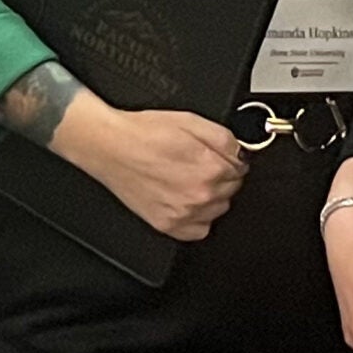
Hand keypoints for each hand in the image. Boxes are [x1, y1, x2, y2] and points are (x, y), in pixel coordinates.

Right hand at [52, 97, 248, 240]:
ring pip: (218, 209)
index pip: (241, 168)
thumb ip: (225, 139)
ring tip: (190, 179)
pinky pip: (199, 231)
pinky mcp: (167, 225)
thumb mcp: (192, 121)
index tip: (220, 156)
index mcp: (210, 168)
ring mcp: (183, 214)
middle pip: (232, 189)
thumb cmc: (144, 133)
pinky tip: (186, 201)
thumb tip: (242, 151)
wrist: (110, 146)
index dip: (231, 159)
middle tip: (201, 164)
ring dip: (212, 196)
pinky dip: (198, 218)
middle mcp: (199, 195)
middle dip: (222, 176)